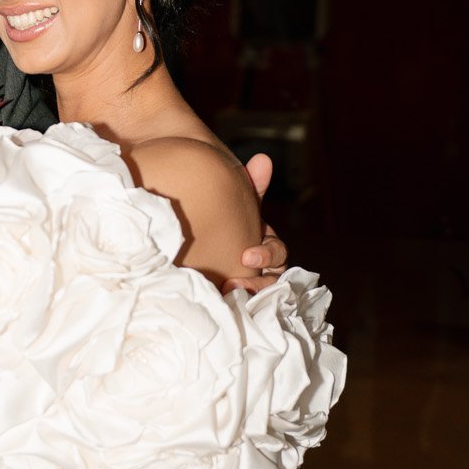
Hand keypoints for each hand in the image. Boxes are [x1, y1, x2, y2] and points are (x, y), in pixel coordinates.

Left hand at [225, 153, 289, 294]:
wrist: (191, 225)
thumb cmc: (220, 212)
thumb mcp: (237, 200)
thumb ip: (251, 185)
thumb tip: (263, 159)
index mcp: (264, 245)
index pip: (277, 255)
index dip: (267, 256)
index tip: (248, 254)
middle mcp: (258, 268)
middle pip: (271, 282)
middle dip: (258, 285)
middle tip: (236, 284)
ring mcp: (244, 284)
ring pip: (257, 299)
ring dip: (246, 298)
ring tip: (227, 295)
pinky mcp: (227, 298)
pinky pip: (237, 308)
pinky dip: (232, 308)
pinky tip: (218, 307)